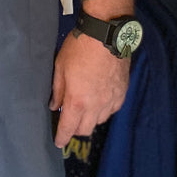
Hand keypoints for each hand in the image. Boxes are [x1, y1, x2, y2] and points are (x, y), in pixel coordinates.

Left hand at [49, 28, 130, 148]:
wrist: (106, 33)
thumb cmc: (79, 47)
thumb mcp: (60, 66)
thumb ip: (58, 89)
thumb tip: (55, 105)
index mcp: (77, 100)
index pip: (69, 128)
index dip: (62, 137)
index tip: (59, 142)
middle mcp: (96, 106)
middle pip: (86, 130)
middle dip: (75, 129)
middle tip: (69, 120)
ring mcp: (111, 100)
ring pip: (100, 121)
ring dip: (90, 119)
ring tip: (84, 107)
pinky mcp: (122, 93)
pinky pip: (112, 110)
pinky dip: (103, 110)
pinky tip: (99, 100)